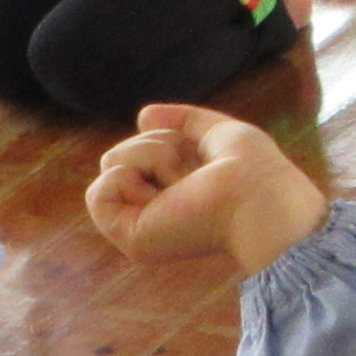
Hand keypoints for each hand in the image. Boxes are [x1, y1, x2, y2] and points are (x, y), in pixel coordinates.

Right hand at [87, 105, 329, 274]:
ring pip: (109, 164)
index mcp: (171, 194)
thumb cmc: (252, 169)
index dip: (165, 140)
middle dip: (156, 144)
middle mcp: (153, 213)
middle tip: (192, 170)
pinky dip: (127, 178)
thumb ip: (184, 121)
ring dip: (150, 156)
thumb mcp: (214, 132)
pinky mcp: (131, 240)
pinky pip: (96, 193)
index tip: (201, 159)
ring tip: (184, 181)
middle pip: (119, 153)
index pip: (138, 149)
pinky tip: (162, 193)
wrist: (259, 196)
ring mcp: (140, 227)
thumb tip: (143, 116)